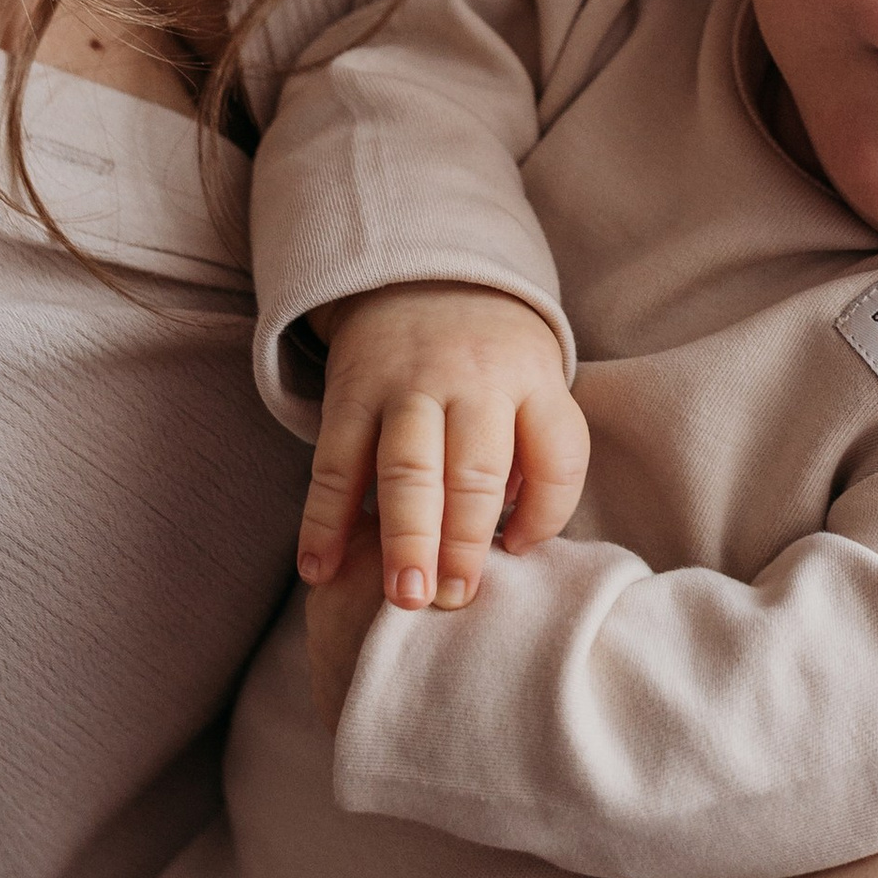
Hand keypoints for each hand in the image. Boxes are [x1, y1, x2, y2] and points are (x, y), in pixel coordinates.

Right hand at [298, 282, 589, 629]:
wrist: (423, 276)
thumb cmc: (493, 361)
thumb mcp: (534, 386)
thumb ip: (534, 455)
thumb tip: (511, 543)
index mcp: (531, 382)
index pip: (557, 454)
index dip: (546, 514)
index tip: (518, 554)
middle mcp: (472, 381)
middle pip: (474, 469)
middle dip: (465, 542)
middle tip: (453, 601)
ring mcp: (407, 386)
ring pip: (407, 468)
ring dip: (405, 538)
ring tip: (404, 598)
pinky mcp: (350, 392)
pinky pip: (336, 463)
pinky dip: (324, 520)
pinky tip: (320, 568)